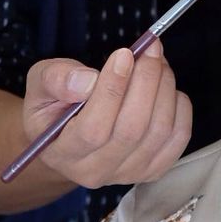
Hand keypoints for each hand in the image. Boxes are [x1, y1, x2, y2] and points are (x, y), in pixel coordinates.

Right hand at [22, 41, 191, 188]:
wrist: (68, 136)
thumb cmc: (53, 105)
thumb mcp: (41, 83)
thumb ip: (57, 79)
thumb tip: (89, 81)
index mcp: (62, 153)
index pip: (93, 129)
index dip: (112, 89)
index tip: (124, 54)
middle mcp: (95, 171)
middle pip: (132, 129)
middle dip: (146, 81)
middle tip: (150, 48)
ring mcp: (127, 173)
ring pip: (159, 131)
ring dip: (164, 88)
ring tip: (156, 60)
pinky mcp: (153, 168)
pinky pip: (178, 137)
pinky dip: (179, 107)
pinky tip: (164, 87)